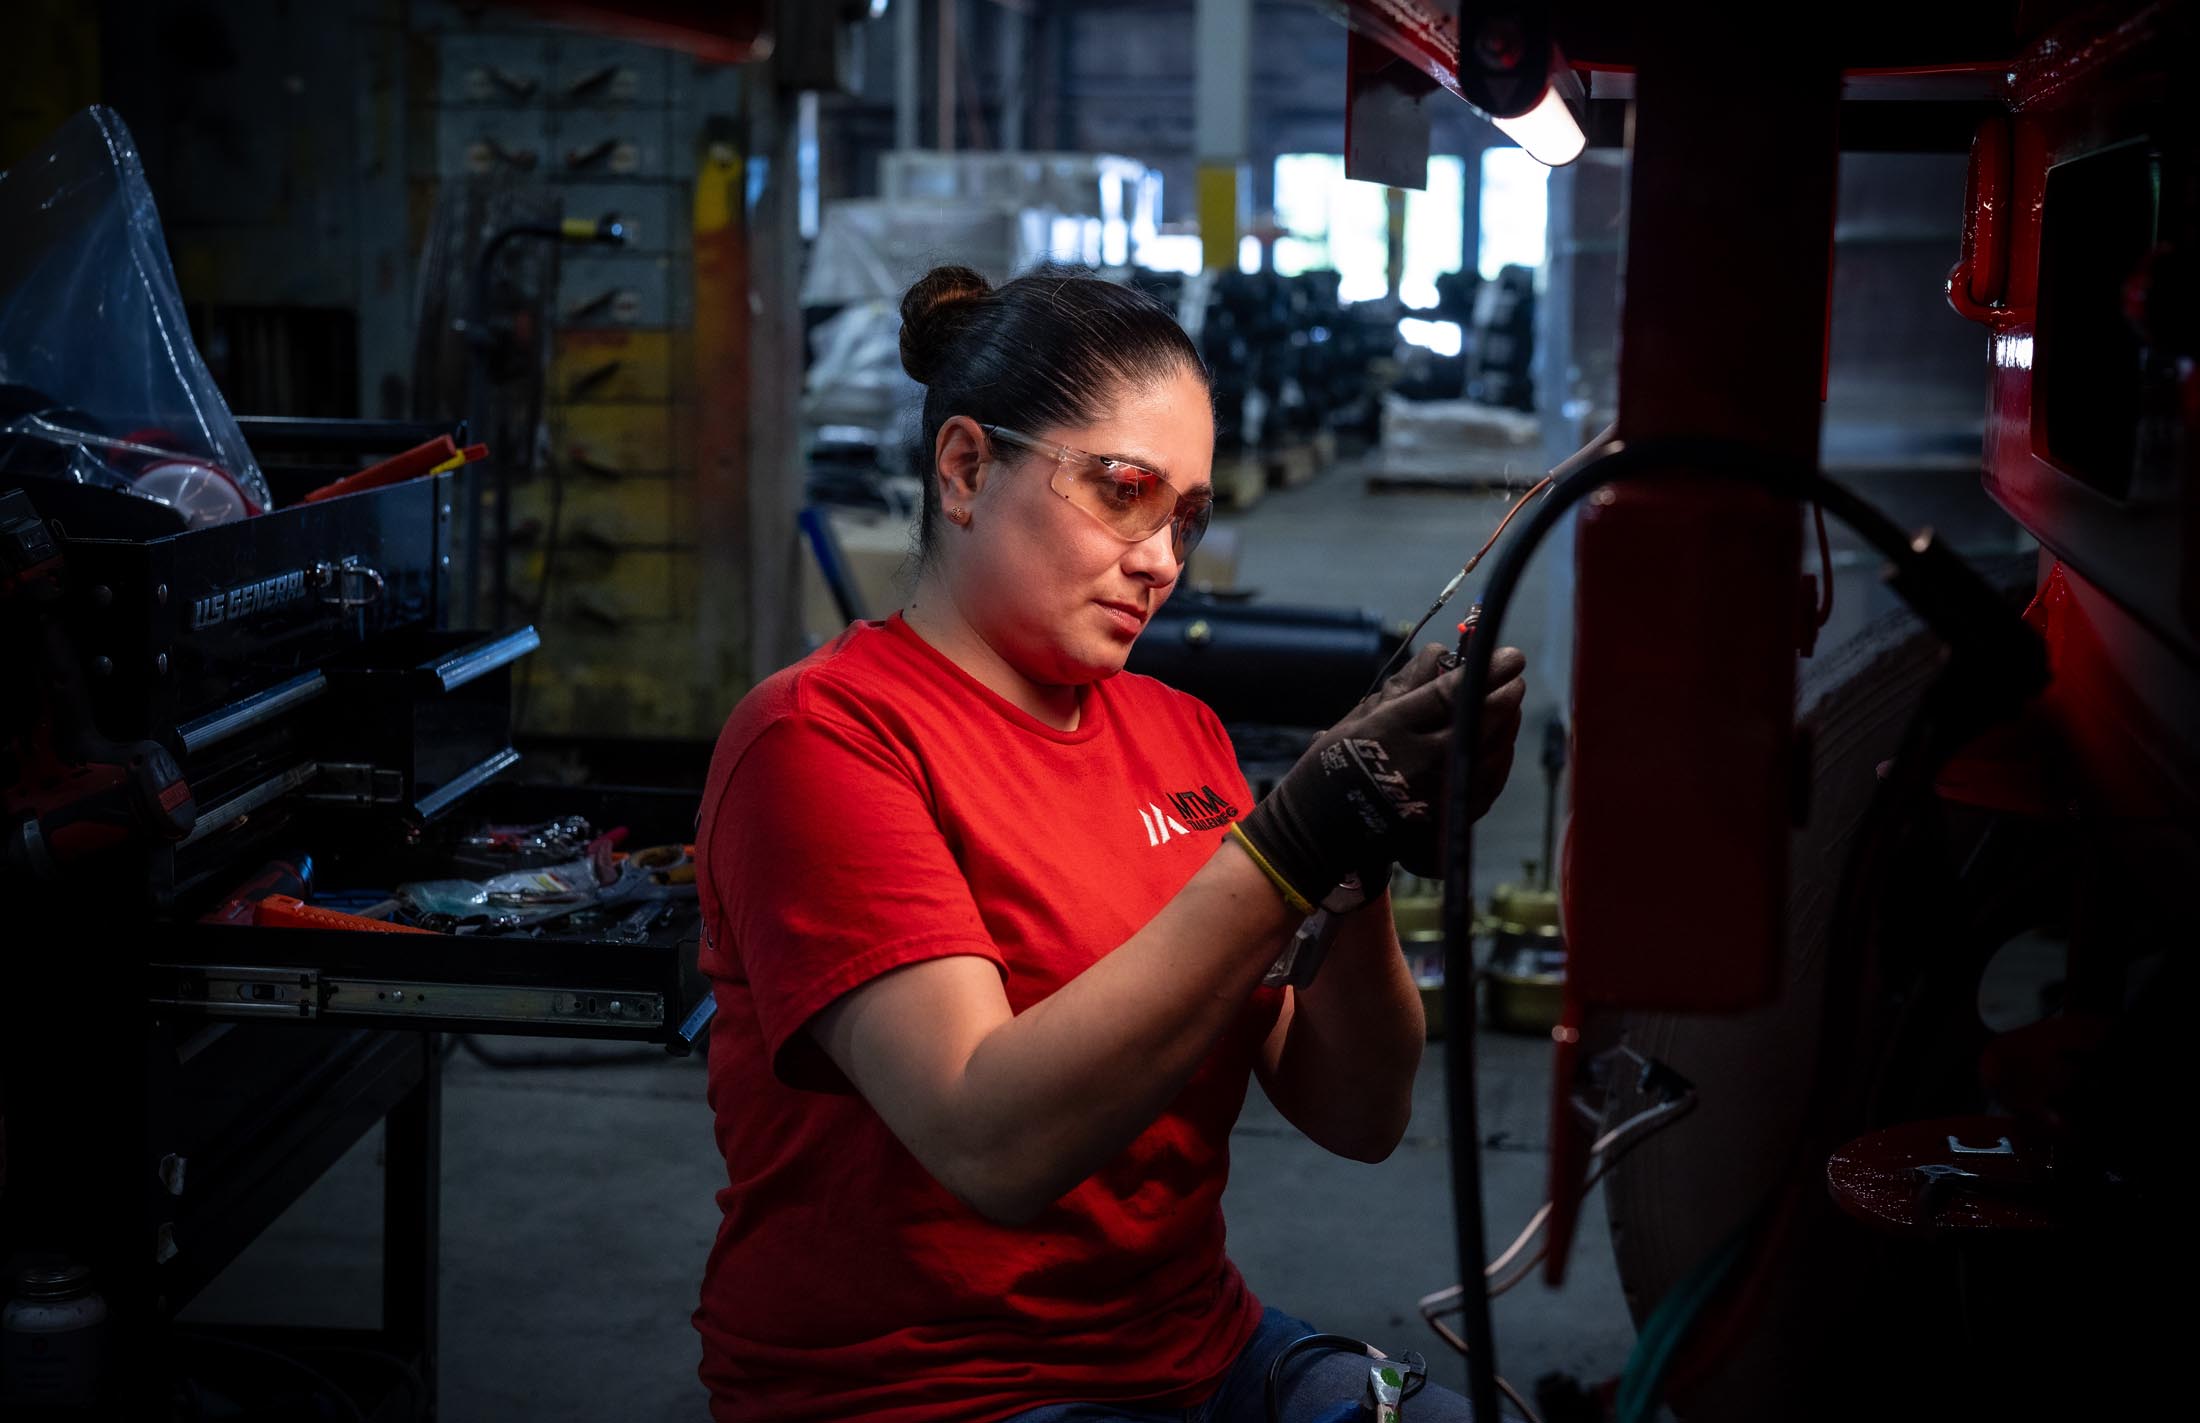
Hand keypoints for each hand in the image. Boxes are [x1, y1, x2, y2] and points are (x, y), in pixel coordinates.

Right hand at [1234, 642, 1527, 906]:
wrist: (1320, 831)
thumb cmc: (1335, 765)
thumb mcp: (1359, 717)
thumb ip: (1404, 685)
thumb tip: (1440, 652)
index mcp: (1393, 729)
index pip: (1452, 694)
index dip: (1488, 673)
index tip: (1510, 658)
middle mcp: (1420, 761)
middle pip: (1481, 722)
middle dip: (1506, 696)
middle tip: (1514, 677)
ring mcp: (1437, 794)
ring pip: (1491, 753)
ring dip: (1507, 725)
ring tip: (1509, 705)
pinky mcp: (1446, 819)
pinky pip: (1487, 784)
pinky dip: (1500, 759)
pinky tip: (1500, 742)